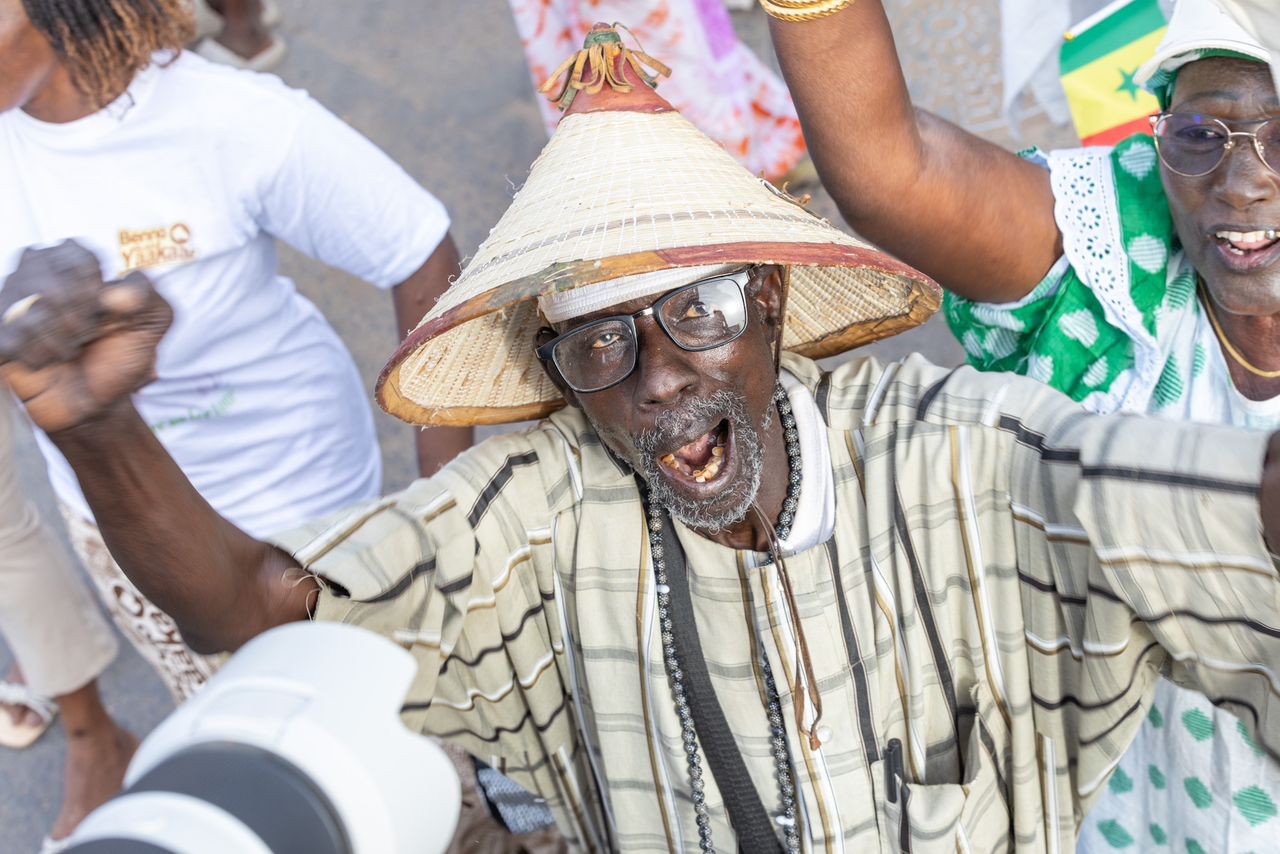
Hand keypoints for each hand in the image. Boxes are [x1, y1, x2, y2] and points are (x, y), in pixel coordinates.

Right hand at [0, 241, 172, 433]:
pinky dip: (36, 358)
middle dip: (78, 324)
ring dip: (59, 345)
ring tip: (66, 351)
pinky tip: (44, 362)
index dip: (95, 295)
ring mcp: (10, 299)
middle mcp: (37, 271)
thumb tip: (114, 292)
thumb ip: (147, 295)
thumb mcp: (152, 322)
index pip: (78, 259)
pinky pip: (11, 338)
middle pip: (53, 290)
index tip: (105, 314)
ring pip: (30, 316)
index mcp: (75, 260)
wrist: (93, 401)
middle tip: (86, 338)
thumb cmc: (120, 355)